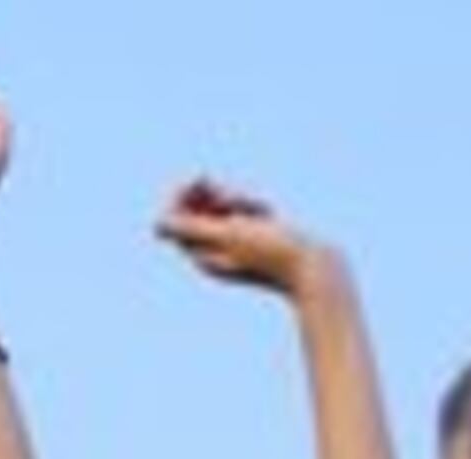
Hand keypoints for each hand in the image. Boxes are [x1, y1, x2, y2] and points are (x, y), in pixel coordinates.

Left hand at [154, 178, 326, 298]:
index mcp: (202, 256)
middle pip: (198, 211)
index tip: (200, 179)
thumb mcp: (229, 234)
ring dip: (238, 198)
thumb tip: (157, 224)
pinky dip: (253, 206)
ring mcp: (235, 246)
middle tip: (235, 196)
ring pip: (223, 208)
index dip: (182, 194)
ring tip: (260, 209)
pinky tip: (270, 213)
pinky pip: (244, 212)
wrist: (313, 266)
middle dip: (214, 195)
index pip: (176, 219)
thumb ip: (192, 227)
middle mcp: (215, 253)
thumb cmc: (270, 251)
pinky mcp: (254, 240)